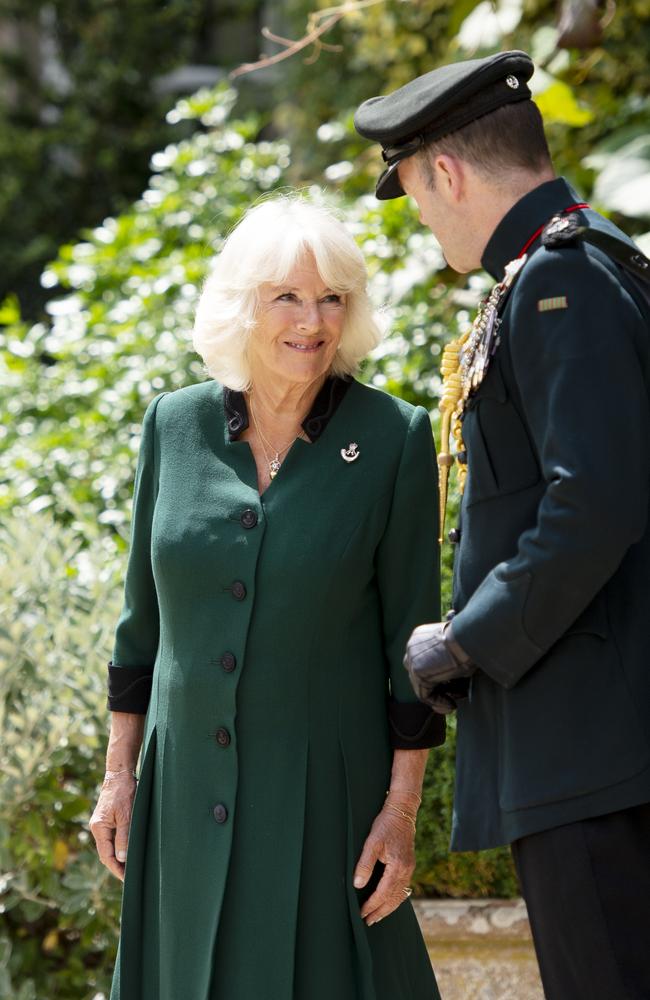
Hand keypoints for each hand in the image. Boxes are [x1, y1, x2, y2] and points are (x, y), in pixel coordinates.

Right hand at [89, 773, 136, 881]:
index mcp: (99, 827)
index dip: (116, 868)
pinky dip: (119, 847)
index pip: (106, 855)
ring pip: (108, 846)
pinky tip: (128, 851)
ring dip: (118, 857)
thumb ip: (124, 837)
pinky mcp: (107, 819)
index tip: (126, 879)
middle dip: (116, 866)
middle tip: (130, 878)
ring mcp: (101, 823)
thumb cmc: (124, 792)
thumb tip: (121, 858)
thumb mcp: (127, 815)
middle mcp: (97, 827)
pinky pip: (111, 838)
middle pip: (105, 853)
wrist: (120, 773)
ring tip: (131, 868)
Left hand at [353, 800, 415, 925]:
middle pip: (394, 899)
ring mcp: (409, 868)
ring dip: (389, 907)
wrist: (402, 811)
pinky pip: (403, 887)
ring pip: (401, 895)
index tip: (362, 914)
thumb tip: (358, 885)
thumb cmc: (386, 825)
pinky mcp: (409, 864)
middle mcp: (406, 871)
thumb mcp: (372, 843)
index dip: (372, 905)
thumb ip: (365, 864)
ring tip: (377, 915)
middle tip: (369, 921)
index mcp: (397, 867)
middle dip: (381, 911)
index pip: (383, 893)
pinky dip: (395, 897)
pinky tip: (389, 899)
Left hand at [404, 621, 474, 710]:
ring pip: (422, 686)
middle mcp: (412, 646)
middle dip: (438, 687)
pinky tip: (452, 705)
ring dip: (440, 696)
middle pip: (420, 674)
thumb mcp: (456, 649)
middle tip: (458, 693)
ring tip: (456, 701)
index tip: (456, 684)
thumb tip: (452, 682)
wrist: (468, 637)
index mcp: (420, 637)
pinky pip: (425, 695)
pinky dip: (438, 702)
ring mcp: (412, 659)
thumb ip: (448, 662)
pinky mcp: (417, 673)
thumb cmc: (470, 641)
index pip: (424, 662)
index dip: (439, 677)